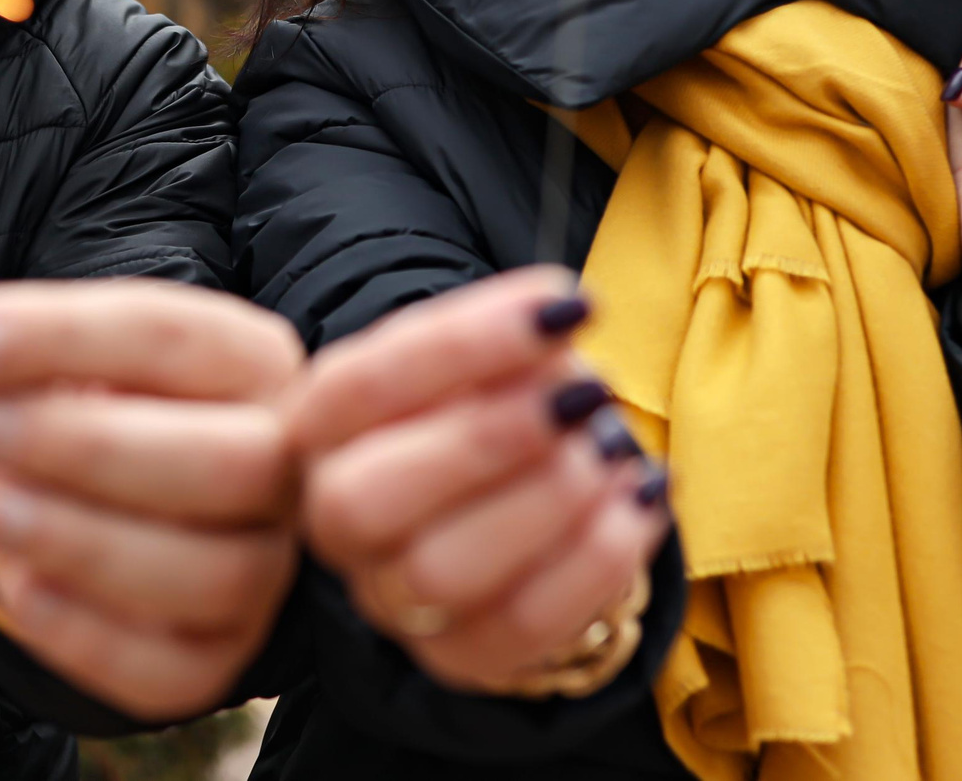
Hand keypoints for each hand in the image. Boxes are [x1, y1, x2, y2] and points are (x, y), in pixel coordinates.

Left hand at [0, 278, 304, 722]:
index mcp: (247, 359)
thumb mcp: (37, 356)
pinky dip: (88, 636)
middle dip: (88, 448)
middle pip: (229, 462)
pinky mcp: (219, 655)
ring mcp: (263, 568)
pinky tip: (17, 586)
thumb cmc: (77, 408)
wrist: (95, 497)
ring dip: (84, 542)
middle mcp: (281, 465)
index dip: (62, 339)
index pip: (173, 338)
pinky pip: (173, 669)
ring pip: (218, 575)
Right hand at [285, 268, 667, 697]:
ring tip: (614, 446)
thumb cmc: (487, 408)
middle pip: (366, 499)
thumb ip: (507, 340)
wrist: (509, 501)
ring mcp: (390, 598)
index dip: (463, 345)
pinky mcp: (461, 654)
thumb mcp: (484, 356)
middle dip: (486, 440)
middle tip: (583, 393)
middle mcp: (333, 518)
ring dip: (546, 502)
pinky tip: (642, 497)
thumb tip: (561, 318)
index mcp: (319, 425)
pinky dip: (596, 560)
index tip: (564, 306)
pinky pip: (521, 628)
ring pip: (441, 573)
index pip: (360, 386)